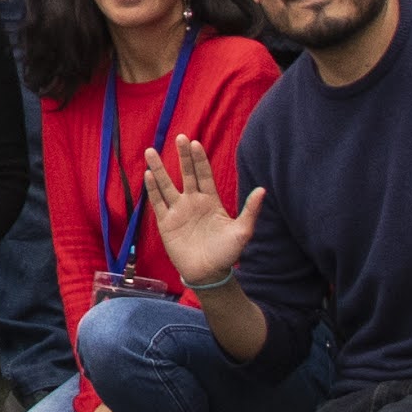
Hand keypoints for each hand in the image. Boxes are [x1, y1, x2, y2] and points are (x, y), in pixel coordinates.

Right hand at [143, 136, 263, 289]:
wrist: (208, 274)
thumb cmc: (226, 253)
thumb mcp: (242, 231)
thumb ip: (250, 210)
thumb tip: (262, 189)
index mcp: (211, 201)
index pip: (203, 175)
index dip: (199, 159)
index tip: (195, 143)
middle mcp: (193, 202)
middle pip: (185, 174)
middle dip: (182, 156)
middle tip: (179, 137)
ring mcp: (178, 211)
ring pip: (166, 185)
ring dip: (159, 168)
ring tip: (151, 151)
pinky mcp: (166, 223)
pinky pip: (157, 203)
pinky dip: (152, 189)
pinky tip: (148, 175)